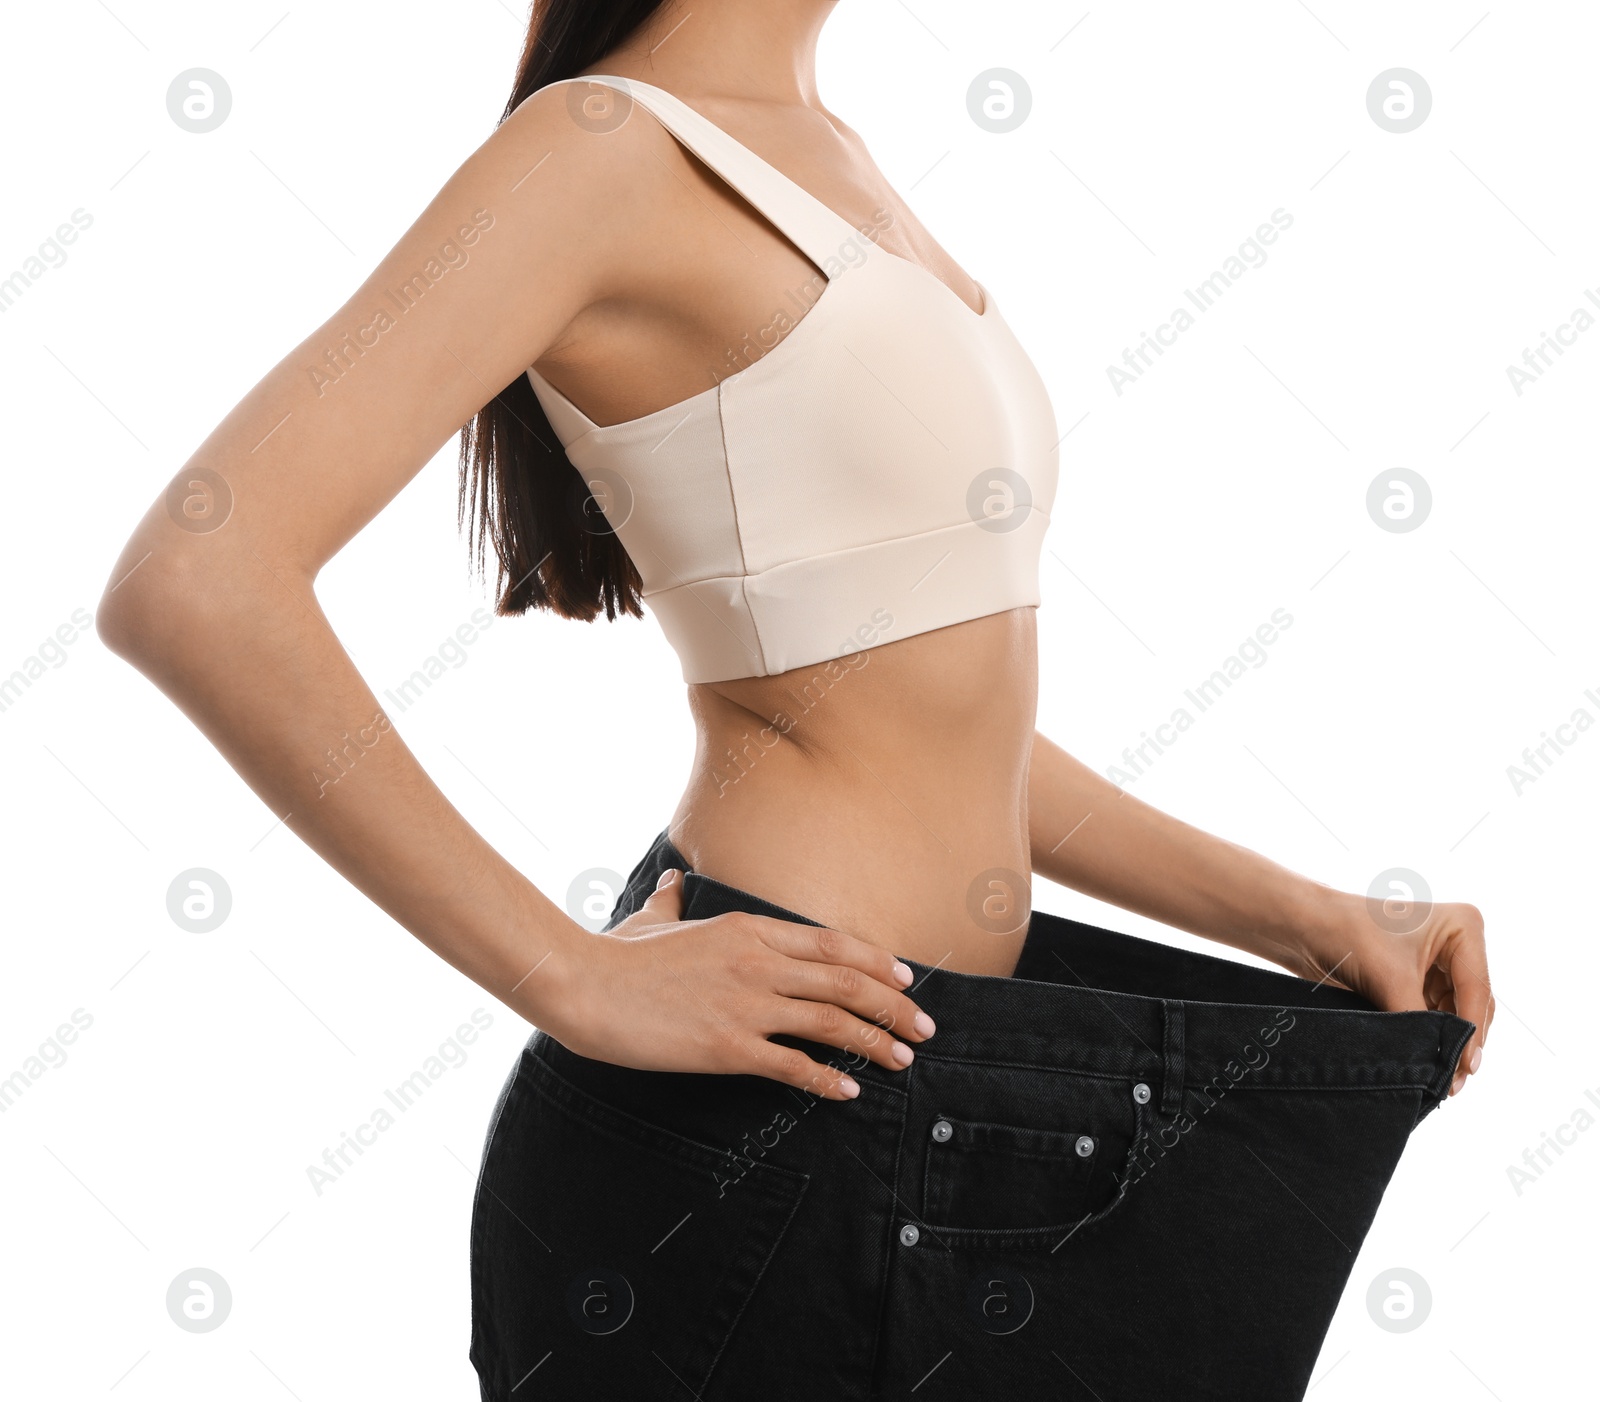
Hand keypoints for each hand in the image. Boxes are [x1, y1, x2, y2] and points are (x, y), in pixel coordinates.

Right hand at [542, 868, 935, 1099]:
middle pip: (846, 981)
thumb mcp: (652, 918)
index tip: (903, 979)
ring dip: (875, 1042)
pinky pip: (793, 1064)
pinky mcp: (728, 1046)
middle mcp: (758, 962)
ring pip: (831, 1022)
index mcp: (747, 928)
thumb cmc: (617, 955)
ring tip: (903, 1060)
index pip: (831, 943)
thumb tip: (673, 879)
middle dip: (893, 1006)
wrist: (586, 987)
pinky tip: (850, 1090)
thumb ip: (672, 900)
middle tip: (923, 1028)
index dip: (876, 962)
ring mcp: (746, 1004)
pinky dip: (828, 1078)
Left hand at [1294, 893, 1493, 1096]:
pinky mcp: (1420, 977)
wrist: (1303, 926)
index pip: (1477, 989)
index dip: (1472, 1031)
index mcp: (1464, 926)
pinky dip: (1431, 1035)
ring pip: (1456, 1012)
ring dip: (1447, 1042)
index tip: (1467, 1067)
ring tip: (1441, 1078)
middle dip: (1462, 1040)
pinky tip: (1427, 1060)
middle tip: (1453, 1082)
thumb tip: (1444, 1070)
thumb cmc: (1348, 936)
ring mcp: (1440, 961)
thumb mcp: (1394, 983)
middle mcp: (1458, 942)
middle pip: (1472, 1003)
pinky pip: (1436, 1012)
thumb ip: (1424, 1026)